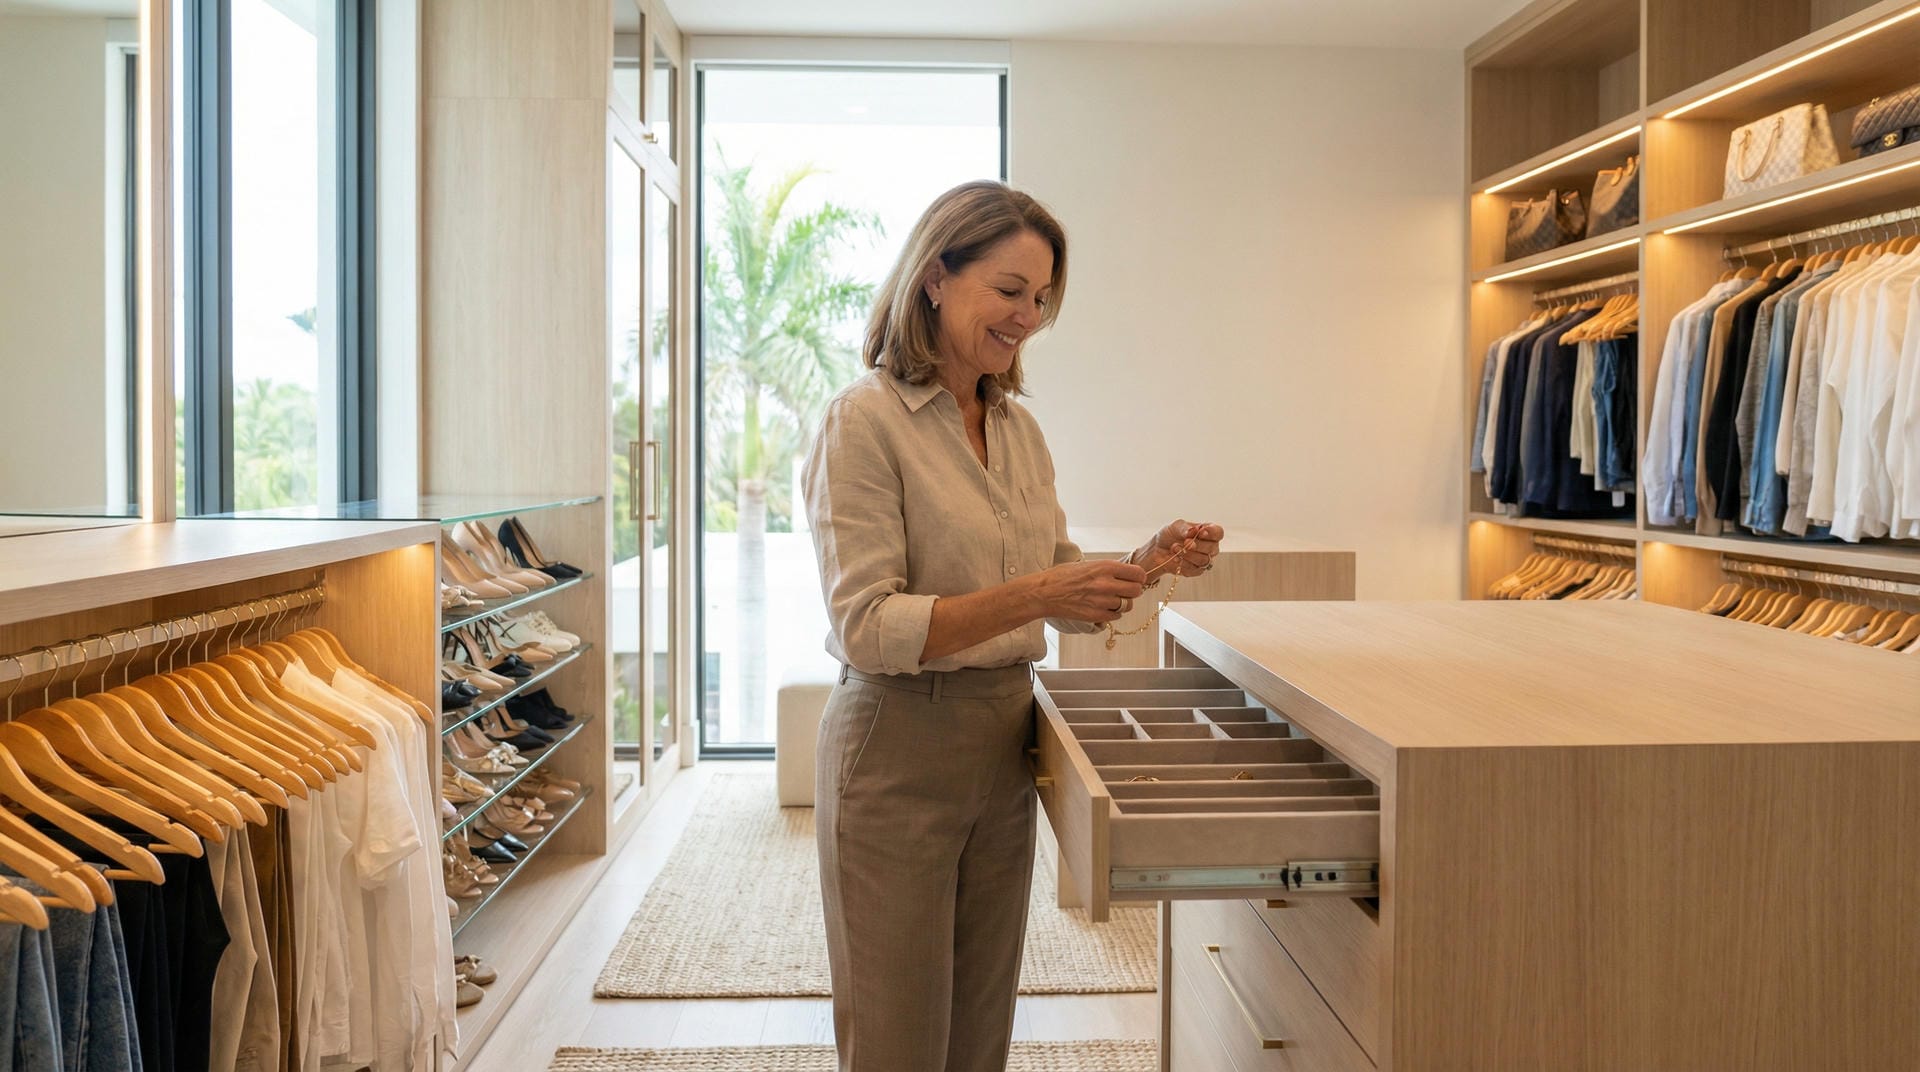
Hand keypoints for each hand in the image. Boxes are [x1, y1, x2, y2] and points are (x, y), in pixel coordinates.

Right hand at [1031, 559, 1148, 622]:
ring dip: (1123, 603)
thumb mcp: (1089, 564)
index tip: (1135, 579)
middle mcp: (1106, 584)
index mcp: (1105, 567)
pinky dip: (1112, 613)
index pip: (1138, 574)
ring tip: (1111, 599)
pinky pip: (1116, 616)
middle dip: (1133, 591)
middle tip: (1125, 590)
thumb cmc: (1063, 576)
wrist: (1044, 592)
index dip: (1138, 577)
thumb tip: (1127, 574)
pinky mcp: (1096, 616)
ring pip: (1127, 605)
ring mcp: (1102, 601)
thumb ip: (1109, 570)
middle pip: (1136, 591)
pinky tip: (1102, 607)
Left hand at [1138, 520, 1223, 579]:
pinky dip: (1183, 563)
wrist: (1157, 549)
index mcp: (1208, 532)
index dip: (1212, 533)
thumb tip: (1193, 531)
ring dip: (1188, 554)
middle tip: (1185, 542)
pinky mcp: (1196, 571)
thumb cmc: (1169, 535)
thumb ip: (1185, 528)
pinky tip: (1175, 558)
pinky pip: (1195, 569)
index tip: (1201, 532)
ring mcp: (1204, 559)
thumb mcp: (1176, 526)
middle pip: (1213, 548)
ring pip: (1204, 560)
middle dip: (1198, 545)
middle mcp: (1209, 547)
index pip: (1218, 533)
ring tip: (1174, 548)